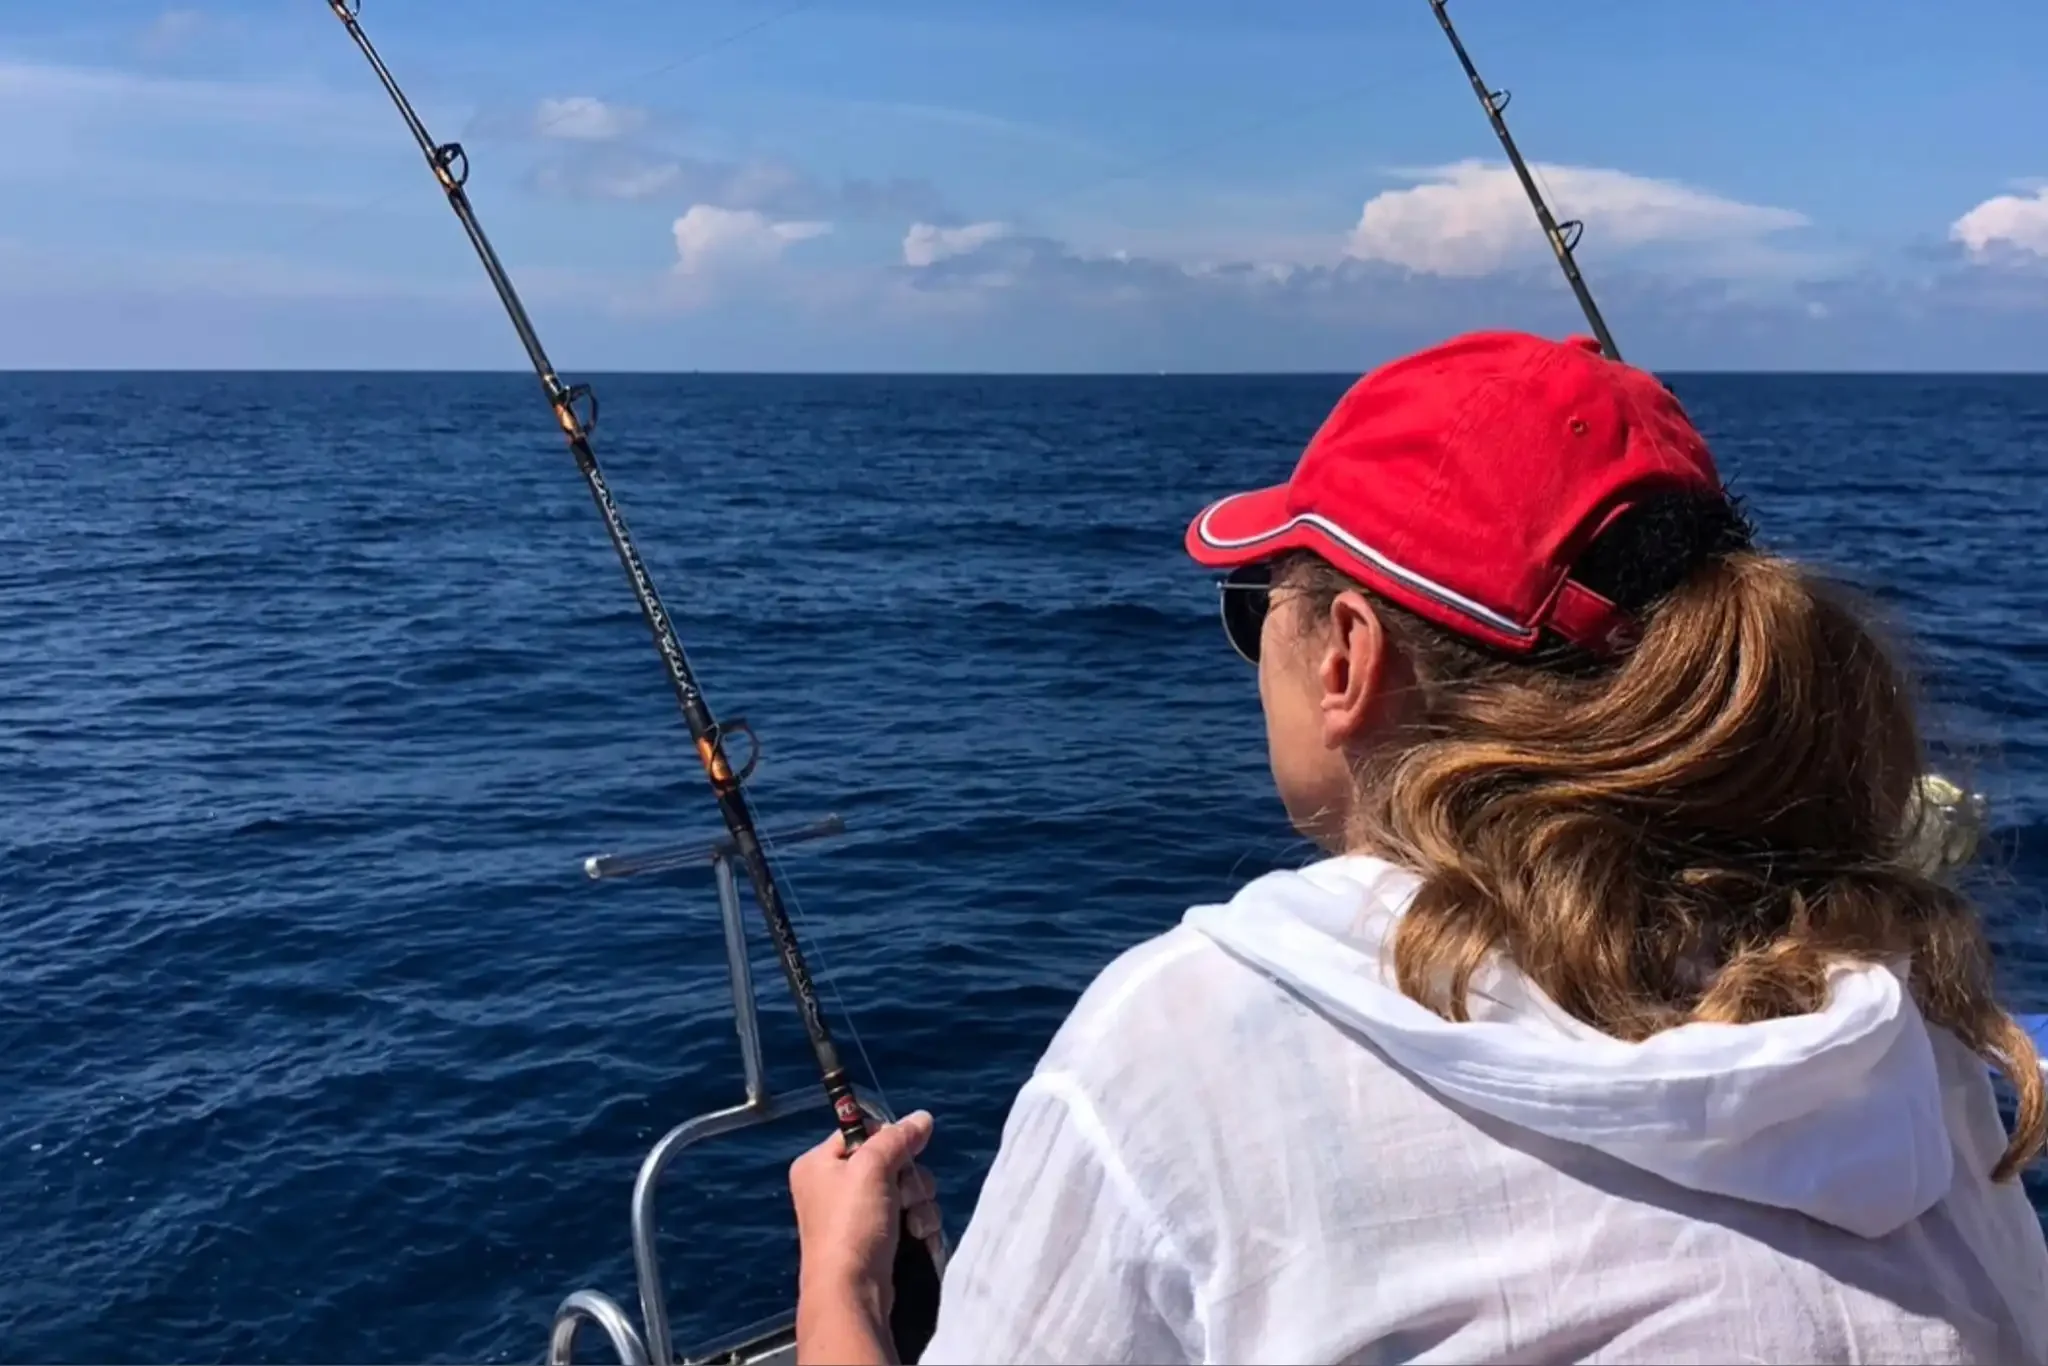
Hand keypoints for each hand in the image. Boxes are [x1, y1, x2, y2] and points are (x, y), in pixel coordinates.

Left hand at [789, 1111, 941, 1313]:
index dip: (887, 1139)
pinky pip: (908, 1216)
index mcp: (818, 1164)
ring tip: (913, 1221)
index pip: (860, 1131)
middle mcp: (832, 1187)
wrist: (851, 1291)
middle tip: (906, 1193)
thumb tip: (922, 1118)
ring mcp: (854, 1216)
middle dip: (909, 1177)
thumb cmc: (851, 1225)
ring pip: (905, 1189)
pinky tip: (918, 1234)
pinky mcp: (875, 1239)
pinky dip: (918, 1222)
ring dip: (919, 1202)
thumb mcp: (872, 1168)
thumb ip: (898, 1138)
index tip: (905, 1149)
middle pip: (889, 1161)